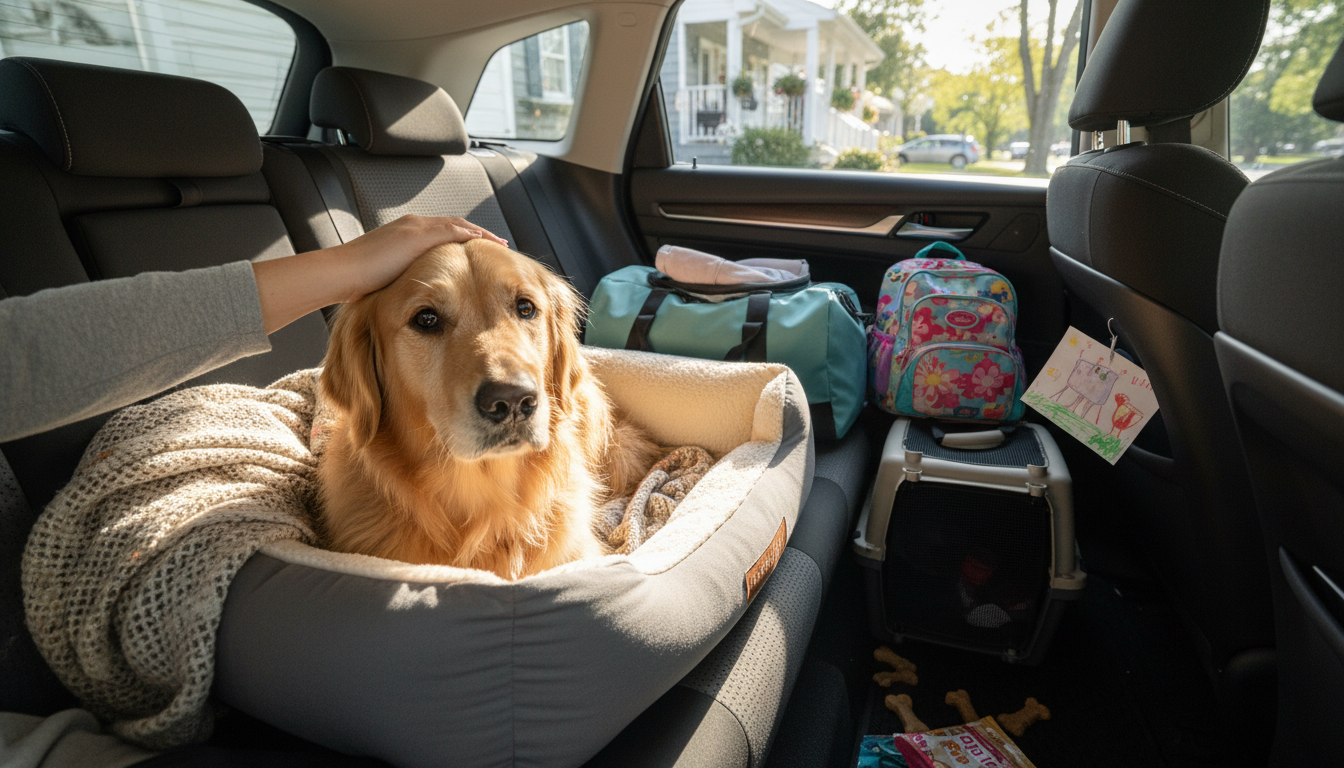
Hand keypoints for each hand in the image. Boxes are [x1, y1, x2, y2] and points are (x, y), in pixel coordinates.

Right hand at [251, 215, 507, 333]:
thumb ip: (397, 282)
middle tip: (499, 247)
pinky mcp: (419, 235)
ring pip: (459, 226)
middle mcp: (413, 226)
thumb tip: (405, 301)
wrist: (341, 274)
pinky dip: (474, 237)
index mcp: (403, 235)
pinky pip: (456, 232)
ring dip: (481, 235)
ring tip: (501, 247)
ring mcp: (416, 228)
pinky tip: (489, 246)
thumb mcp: (381, 281)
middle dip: (477, 236)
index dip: (460, 243)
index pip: (439, 234)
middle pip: (454, 226)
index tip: (477, 253)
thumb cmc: (354, 283)